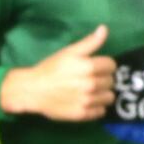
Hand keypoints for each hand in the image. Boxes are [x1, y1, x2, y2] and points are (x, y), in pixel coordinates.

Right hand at [0, 25, 114, 120]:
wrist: (32, 90)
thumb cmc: (51, 68)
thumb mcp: (69, 52)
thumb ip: (90, 42)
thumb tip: (104, 29)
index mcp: (89, 67)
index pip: (112, 65)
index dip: (104, 65)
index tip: (94, 66)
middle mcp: (91, 84)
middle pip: (111, 81)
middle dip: (103, 78)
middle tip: (90, 78)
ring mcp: (87, 101)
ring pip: (109, 98)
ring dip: (102, 94)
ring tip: (91, 91)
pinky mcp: (83, 114)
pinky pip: (101, 112)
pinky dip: (96, 107)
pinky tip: (87, 102)